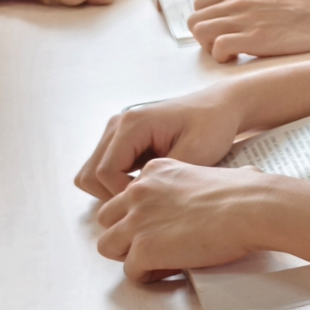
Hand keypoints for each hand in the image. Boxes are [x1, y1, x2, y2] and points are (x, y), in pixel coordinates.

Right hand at [74, 88, 245, 198]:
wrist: (220, 107)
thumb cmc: (212, 126)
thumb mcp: (195, 152)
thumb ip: (163, 176)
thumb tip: (137, 199)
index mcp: (132, 124)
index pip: (104, 172)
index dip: (121, 194)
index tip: (149, 202)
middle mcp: (117, 125)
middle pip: (89, 175)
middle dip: (112, 195)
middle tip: (145, 202)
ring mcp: (116, 131)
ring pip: (91, 173)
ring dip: (111, 190)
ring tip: (145, 194)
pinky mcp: (122, 139)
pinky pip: (104, 169)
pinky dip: (117, 182)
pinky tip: (146, 184)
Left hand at [94, 159, 299, 281]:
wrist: (253, 209)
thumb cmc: (246, 193)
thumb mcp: (214, 172)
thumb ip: (204, 179)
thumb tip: (242, 179)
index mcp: (156, 171)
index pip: (128, 195)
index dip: (141, 214)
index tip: (159, 225)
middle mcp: (139, 192)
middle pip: (107, 218)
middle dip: (124, 233)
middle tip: (150, 245)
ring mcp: (138, 221)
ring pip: (107, 245)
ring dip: (129, 256)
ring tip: (156, 262)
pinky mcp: (145, 249)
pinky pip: (131, 271)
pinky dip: (148, 276)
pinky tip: (170, 272)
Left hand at [187, 0, 309, 61]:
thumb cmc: (308, 8)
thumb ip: (247, 2)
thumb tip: (233, 20)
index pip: (200, 4)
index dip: (207, 23)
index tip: (221, 34)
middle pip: (195, 20)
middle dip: (204, 38)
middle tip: (224, 47)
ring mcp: (244, 18)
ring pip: (200, 33)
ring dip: (210, 48)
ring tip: (231, 54)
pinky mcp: (253, 38)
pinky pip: (218, 49)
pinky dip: (223, 58)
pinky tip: (240, 59)